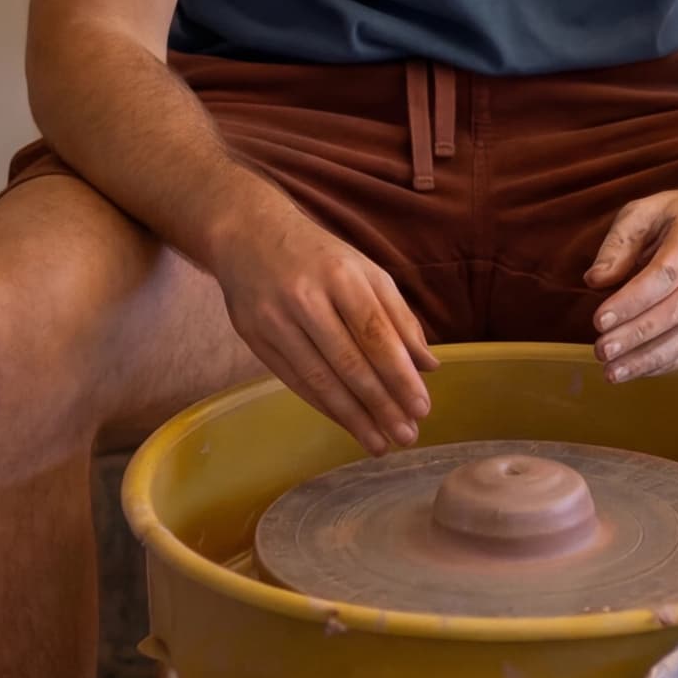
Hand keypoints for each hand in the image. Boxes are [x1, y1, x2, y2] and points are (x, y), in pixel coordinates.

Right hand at [210, 194, 434, 452]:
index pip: (375, 334)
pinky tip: (347, 424)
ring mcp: (275, 321)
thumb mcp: (366, 272)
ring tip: (380, 443)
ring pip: (319, 379)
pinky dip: (324, 407)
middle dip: (381, 404)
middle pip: (349, 362)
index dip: (399, 375)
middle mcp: (305, 299)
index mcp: (341, 276)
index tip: (422, 407)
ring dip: (353, 417)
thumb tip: (428, 365)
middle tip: (407, 435)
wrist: (248, 234)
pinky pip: (295, 381)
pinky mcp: (254, 339)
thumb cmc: (320, 256)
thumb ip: (398, 317)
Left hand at [585, 188, 677, 383]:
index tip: (599, 320)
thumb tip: (595, 281)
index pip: (666, 272)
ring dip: (650, 357)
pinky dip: (666, 362)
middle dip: (637, 334)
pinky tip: (638, 370)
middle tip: (601, 350)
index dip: (632, 300)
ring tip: (613, 371)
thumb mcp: (645, 212)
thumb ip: (618, 244)